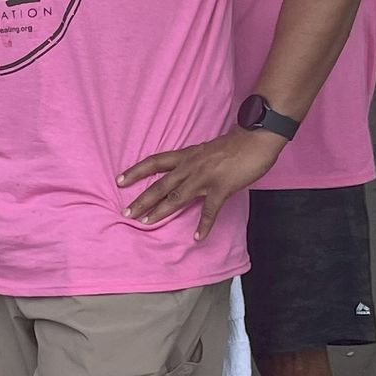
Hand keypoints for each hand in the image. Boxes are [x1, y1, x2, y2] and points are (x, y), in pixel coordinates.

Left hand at [117, 126, 285, 237]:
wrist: (255, 138)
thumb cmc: (234, 143)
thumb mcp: (205, 149)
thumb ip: (193, 162)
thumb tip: (185, 173)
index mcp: (186, 155)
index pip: (154, 162)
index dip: (136, 171)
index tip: (119, 181)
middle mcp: (190, 166)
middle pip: (160, 184)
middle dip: (142, 199)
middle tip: (126, 213)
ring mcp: (204, 178)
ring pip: (176, 197)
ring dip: (160, 211)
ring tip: (146, 223)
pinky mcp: (221, 188)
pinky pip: (210, 210)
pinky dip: (203, 225)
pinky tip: (198, 237)